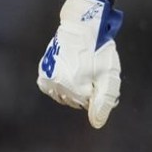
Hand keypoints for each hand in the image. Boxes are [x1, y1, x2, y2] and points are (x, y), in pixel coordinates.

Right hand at [37, 0, 123, 128]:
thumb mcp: (109, 77)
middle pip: (76, 100)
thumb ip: (104, 102)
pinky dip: (61, 84)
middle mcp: (57, 86)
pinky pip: (52, 88)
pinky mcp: (43, 72)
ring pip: (64, 95)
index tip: (101, 75)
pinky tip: (69, 72)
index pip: (90, 104)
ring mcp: (48, 79)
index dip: (98, 90)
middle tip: (93, 70)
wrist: (82, 27)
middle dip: (87, 90)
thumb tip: (97, 124)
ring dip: (74, 87)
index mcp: (75, 89)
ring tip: (82, 68)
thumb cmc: (99, 51)